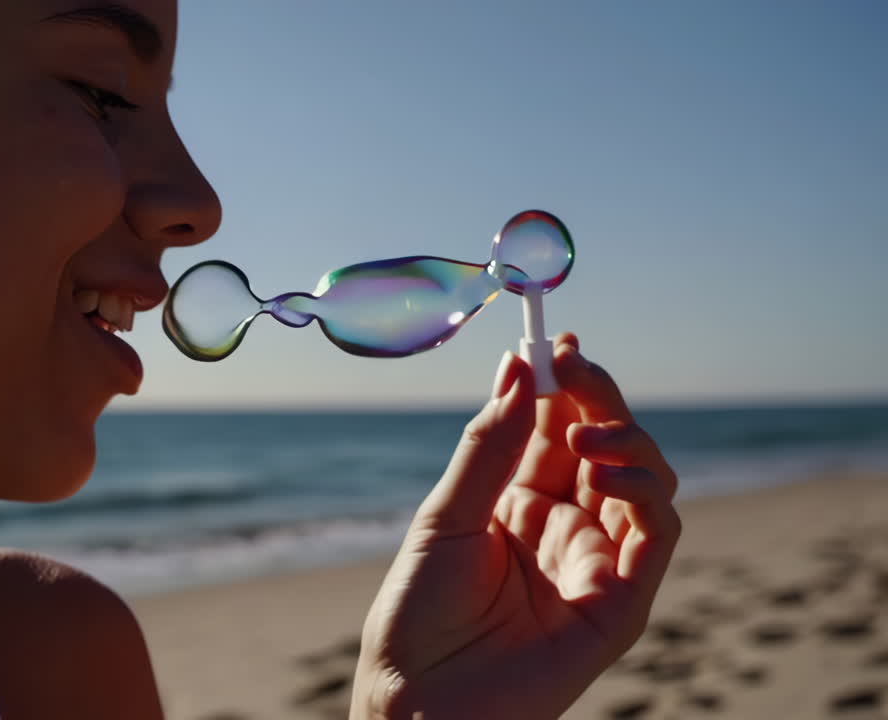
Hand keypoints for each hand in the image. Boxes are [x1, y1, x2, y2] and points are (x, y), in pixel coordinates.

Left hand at [352, 335, 679, 719]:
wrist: (416, 700)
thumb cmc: (417, 615)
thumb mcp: (445, 518)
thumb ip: (489, 447)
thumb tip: (517, 368)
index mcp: (515, 504)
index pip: (555, 429)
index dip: (563, 384)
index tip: (556, 341)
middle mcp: (562, 528)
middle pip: (603, 443)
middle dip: (595, 395)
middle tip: (572, 362)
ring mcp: (595, 563)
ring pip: (644, 479)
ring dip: (627, 437)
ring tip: (586, 428)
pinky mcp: (621, 603)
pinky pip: (656, 533)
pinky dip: (645, 489)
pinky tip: (607, 466)